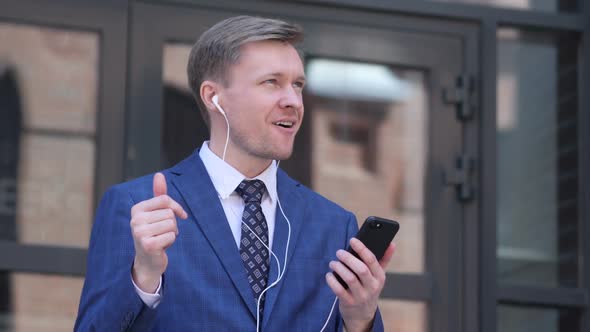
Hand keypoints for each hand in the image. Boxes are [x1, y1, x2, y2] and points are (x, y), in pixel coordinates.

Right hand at [131, 172, 187, 292]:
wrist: (148, 260)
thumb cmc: (155, 233)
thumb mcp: (157, 213)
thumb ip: (159, 194)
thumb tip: (159, 174)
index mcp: (137, 209)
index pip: (164, 199)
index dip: (176, 208)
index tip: (180, 215)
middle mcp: (135, 219)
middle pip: (170, 213)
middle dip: (173, 224)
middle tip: (162, 232)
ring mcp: (139, 233)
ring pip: (172, 224)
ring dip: (172, 233)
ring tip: (162, 238)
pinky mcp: (147, 245)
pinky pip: (171, 236)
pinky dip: (171, 242)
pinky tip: (162, 246)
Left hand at [325, 238, 395, 331]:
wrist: (363, 315)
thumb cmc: (369, 288)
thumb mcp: (378, 276)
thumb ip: (384, 259)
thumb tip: (392, 243)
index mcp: (380, 277)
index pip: (372, 260)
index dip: (362, 248)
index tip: (352, 240)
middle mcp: (372, 287)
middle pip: (361, 269)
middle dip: (348, 258)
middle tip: (339, 252)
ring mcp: (361, 296)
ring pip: (349, 278)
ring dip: (339, 268)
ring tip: (333, 263)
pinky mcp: (349, 303)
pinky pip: (339, 290)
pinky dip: (332, 280)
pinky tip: (329, 275)